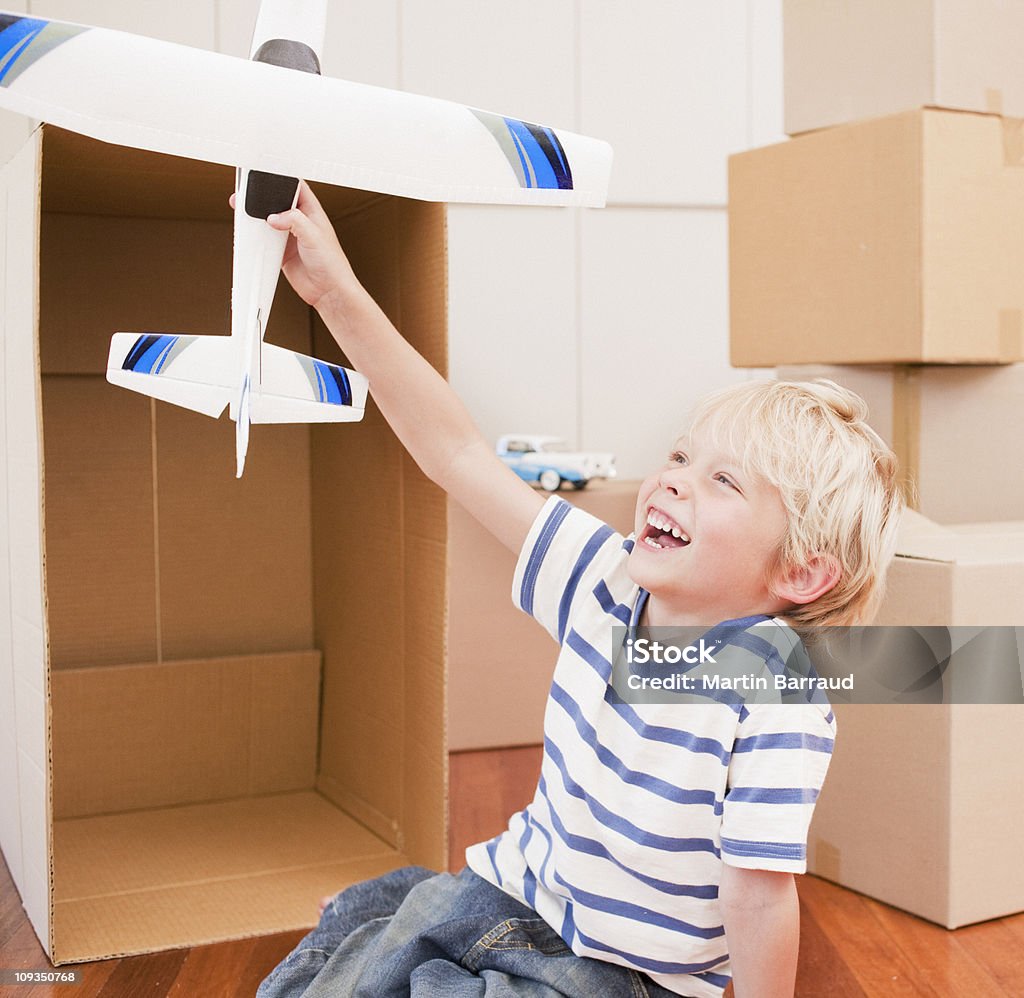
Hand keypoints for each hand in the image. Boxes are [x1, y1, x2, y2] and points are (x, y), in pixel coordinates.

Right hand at [232, 181, 361, 312]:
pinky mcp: (280, 251)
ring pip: (267, 220)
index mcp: (311, 210)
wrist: (329, 292)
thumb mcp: (314, 235)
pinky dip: (255, 237)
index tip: (265, 173)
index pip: (294, 186)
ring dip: (256, 217)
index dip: (280, 179)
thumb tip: (273, 217)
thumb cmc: (333, 264)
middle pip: (276, 201)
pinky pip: (264, 240)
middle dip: (262, 196)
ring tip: (243, 211)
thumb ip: (294, 221)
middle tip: (247, 193)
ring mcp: (289, 236)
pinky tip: (249, 235)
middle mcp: (299, 221)